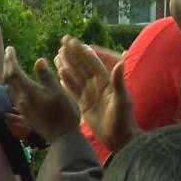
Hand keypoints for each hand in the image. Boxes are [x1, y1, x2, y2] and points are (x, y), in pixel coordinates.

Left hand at [2, 46, 79, 140]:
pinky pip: (14, 95)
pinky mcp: (25, 113)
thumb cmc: (64, 113)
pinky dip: (13, 84)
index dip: (10, 59)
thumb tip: (38, 60)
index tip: (10, 48)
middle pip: (8, 80)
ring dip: (9, 75)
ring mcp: (22, 108)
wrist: (62, 137)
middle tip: (9, 53)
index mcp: (28, 92)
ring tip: (12, 65)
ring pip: (9, 88)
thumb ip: (46, 76)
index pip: (13, 72)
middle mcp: (21, 100)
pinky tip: (19, 83)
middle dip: (7, 65)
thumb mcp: (58, 92)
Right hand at [56, 36, 137, 151]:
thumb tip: (122, 61)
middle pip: (82, 66)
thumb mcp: (122, 100)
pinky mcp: (84, 104)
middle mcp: (97, 85)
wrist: (119, 139)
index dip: (81, 51)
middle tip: (62, 42)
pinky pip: (73, 90)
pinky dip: (66, 82)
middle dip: (73, 54)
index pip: (91, 62)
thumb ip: (119, 82)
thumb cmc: (123, 120)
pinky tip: (59, 75)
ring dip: (67, 65)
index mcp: (106, 81)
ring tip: (57, 55)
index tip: (71, 41)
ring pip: (76, 76)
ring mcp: (90, 94)